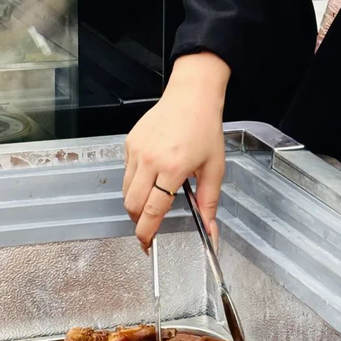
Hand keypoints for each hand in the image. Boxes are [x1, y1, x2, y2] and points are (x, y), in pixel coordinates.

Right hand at [123, 52, 230, 248]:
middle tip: (148, 226)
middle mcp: (151, 160)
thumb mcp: (214, 168)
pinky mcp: (130, 143)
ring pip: (125, 191)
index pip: (152, 210)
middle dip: (138, 221)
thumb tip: (209, 229)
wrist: (191, 96)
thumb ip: (209, 202)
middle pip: (132, 205)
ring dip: (135, 204)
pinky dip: (134, 183)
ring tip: (150, 202)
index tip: (147, 244)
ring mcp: (137, 151)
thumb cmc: (204, 128)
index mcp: (173, 168)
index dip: (147, 232)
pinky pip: (126, 173)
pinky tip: (150, 177)